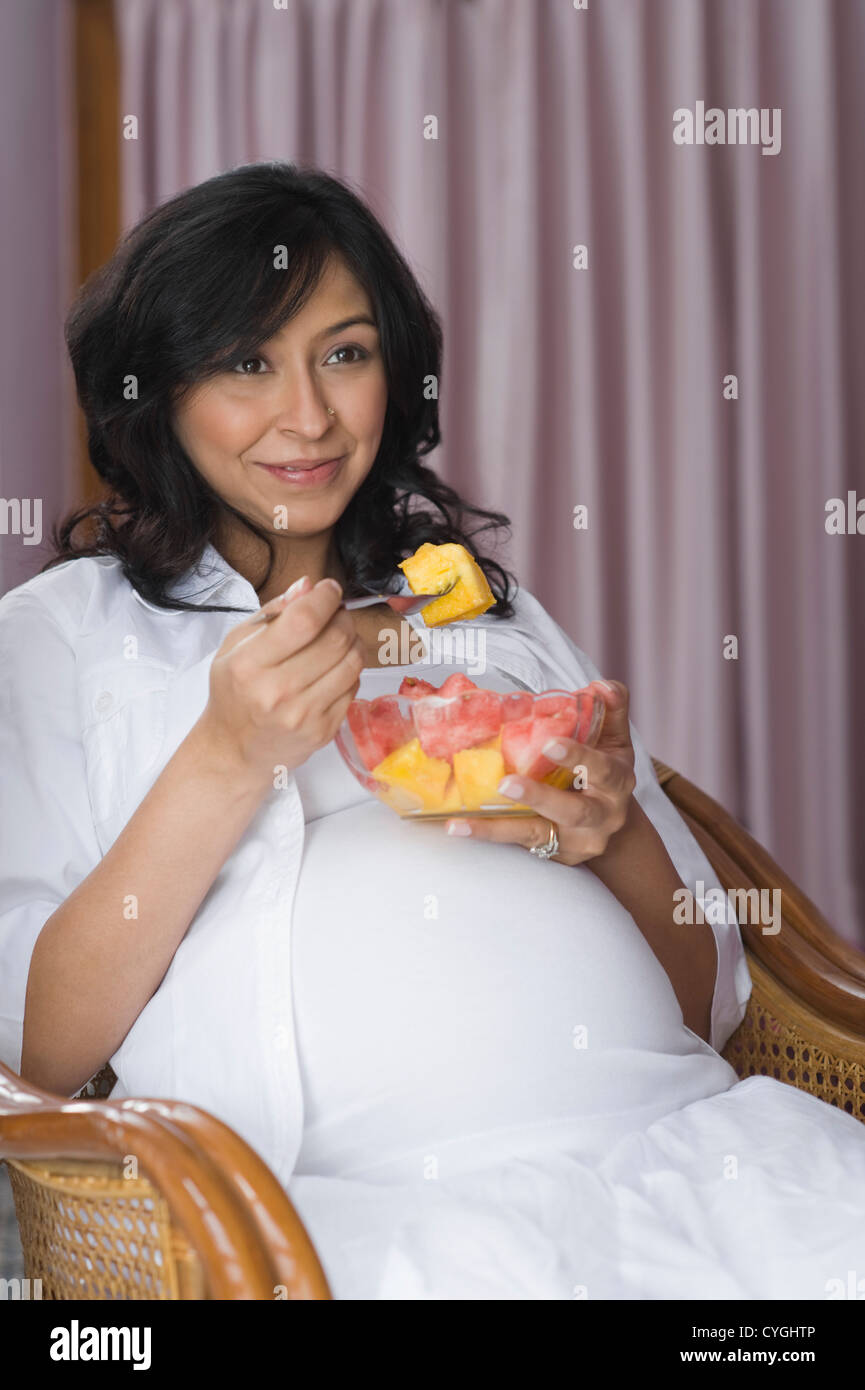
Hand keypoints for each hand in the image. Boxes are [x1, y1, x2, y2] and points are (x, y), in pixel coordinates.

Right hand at [194, 575, 364, 789]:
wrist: (235, 749)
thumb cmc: (235, 692)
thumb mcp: (236, 646)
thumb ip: (272, 613)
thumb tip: (307, 587)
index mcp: (249, 665)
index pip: (303, 620)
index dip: (325, 598)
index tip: (329, 589)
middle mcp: (277, 692)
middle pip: (335, 639)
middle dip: (342, 617)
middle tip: (336, 614)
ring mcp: (303, 715)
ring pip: (352, 662)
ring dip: (352, 641)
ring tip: (338, 638)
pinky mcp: (324, 731)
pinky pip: (354, 687)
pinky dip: (350, 670)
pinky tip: (333, 668)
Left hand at [444, 680, 637, 866]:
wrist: (610, 821)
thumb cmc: (603, 770)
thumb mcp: (613, 739)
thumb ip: (611, 707)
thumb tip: (599, 686)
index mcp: (617, 781)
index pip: (603, 769)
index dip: (579, 757)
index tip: (551, 744)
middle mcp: (602, 816)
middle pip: (574, 811)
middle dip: (540, 797)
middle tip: (507, 783)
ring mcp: (576, 840)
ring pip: (537, 834)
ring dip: (499, 827)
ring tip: (462, 820)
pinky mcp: (553, 854)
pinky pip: (518, 844)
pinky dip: (488, 834)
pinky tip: (457, 827)